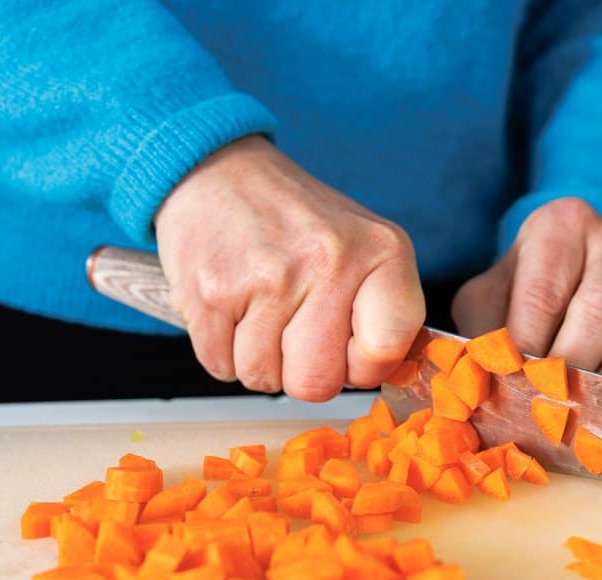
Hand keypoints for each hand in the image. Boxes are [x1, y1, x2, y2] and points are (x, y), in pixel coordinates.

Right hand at [154, 136, 424, 400]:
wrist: (217, 173)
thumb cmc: (294, 221)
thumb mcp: (363, 246)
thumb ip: (384, 313)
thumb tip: (388, 376)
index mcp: (381, 252)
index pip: (386, 352)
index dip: (359, 366)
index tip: (346, 347)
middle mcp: (328, 262)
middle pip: (316, 384)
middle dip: (300, 371)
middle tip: (293, 329)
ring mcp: (267, 278)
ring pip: (262, 378)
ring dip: (257, 358)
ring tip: (259, 308)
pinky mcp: (213, 293)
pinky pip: (220, 367)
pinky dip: (221, 349)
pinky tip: (231, 306)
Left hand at [451, 198, 601, 393]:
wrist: (567, 282)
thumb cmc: (521, 294)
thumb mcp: (486, 300)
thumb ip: (482, 332)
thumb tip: (483, 382)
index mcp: (561, 226)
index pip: (544, 292)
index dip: (527, 347)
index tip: (513, 384)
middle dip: (570, 368)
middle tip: (546, 408)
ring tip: (584, 413)